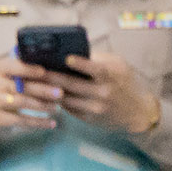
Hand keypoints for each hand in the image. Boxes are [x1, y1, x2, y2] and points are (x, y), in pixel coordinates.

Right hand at [0, 57, 60, 132]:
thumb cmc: (8, 91)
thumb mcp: (13, 79)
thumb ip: (28, 73)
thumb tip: (56, 71)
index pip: (12, 66)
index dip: (28, 69)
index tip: (44, 71)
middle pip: (19, 86)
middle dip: (42, 90)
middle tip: (60, 93)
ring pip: (20, 102)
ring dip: (41, 105)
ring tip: (57, 108)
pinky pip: (19, 120)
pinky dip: (38, 122)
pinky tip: (52, 123)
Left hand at [45, 53, 159, 134]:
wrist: (138, 112)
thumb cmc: (126, 82)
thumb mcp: (118, 66)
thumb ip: (97, 59)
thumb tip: (71, 52)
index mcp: (111, 76)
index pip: (95, 69)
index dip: (80, 64)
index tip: (66, 58)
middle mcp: (103, 92)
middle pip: (72, 84)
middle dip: (51, 76)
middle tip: (34, 69)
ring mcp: (95, 107)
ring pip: (65, 98)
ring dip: (48, 89)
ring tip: (33, 81)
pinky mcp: (89, 118)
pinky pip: (68, 108)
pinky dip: (56, 100)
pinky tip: (44, 93)